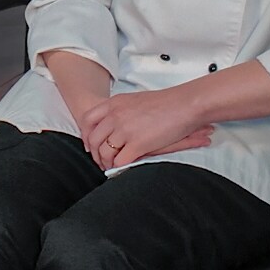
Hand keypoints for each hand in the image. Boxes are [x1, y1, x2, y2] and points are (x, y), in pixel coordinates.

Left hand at [81, 87, 212, 169]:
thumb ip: (120, 110)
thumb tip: (112, 122)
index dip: (86, 135)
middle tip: (100, 161)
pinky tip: (122, 169)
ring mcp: (125, 130)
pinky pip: (120, 161)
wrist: (183, 104)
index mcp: (114, 103)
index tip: (90, 145)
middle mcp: (115, 115)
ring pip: (105, 152)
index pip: (87, 120)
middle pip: (94, 139)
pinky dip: (119, 168)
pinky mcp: (137, 144)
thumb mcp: (134, 100)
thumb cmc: (165, 103)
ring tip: (111, 167)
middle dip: (95, 153)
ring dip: (106, 162)